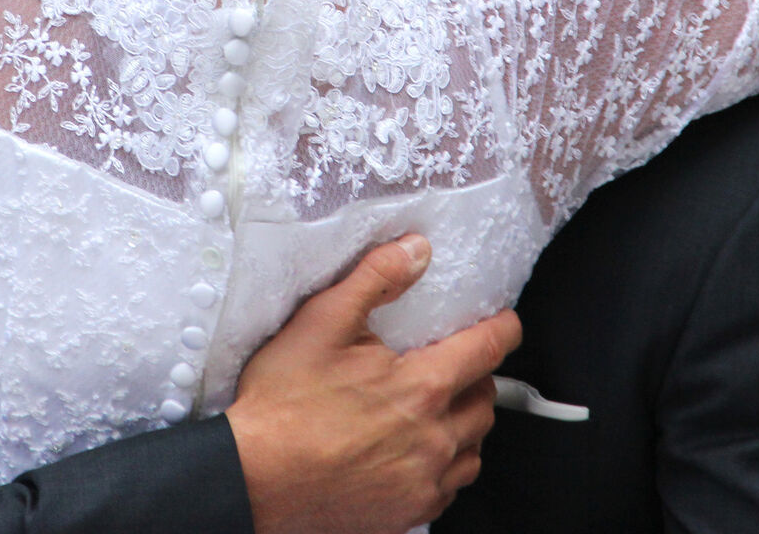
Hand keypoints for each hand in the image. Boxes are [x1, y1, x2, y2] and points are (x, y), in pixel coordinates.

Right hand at [225, 234, 520, 533]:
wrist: (254, 479)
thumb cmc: (282, 409)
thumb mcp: (321, 323)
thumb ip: (375, 280)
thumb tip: (413, 252)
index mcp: (421, 388)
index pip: (487, 350)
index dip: (503, 329)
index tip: (505, 324)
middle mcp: (433, 440)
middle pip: (486, 403)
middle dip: (478, 378)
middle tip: (456, 366)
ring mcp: (422, 482)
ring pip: (474, 450)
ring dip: (466, 426)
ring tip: (439, 411)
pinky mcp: (406, 513)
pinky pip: (449, 490)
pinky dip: (444, 468)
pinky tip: (417, 454)